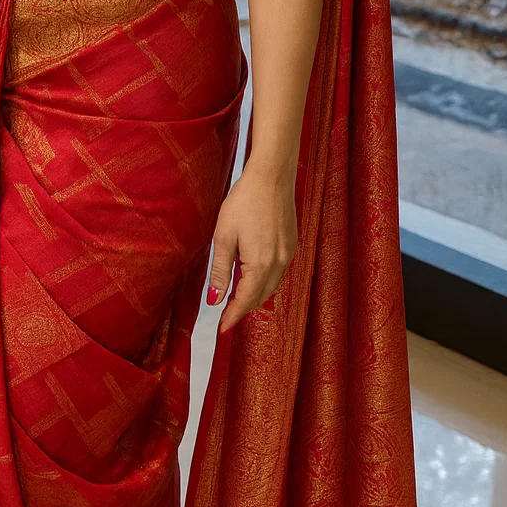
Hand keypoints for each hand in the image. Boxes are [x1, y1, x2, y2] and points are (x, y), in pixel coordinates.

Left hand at [206, 161, 297, 333]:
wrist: (271, 176)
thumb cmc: (243, 202)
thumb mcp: (224, 237)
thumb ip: (220, 271)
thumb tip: (213, 299)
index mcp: (261, 264)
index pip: (245, 301)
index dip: (232, 316)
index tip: (221, 329)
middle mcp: (280, 263)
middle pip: (261, 297)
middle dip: (243, 309)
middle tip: (226, 317)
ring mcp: (289, 253)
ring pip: (272, 286)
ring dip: (255, 296)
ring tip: (237, 300)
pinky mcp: (292, 244)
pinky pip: (280, 273)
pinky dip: (266, 281)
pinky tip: (254, 277)